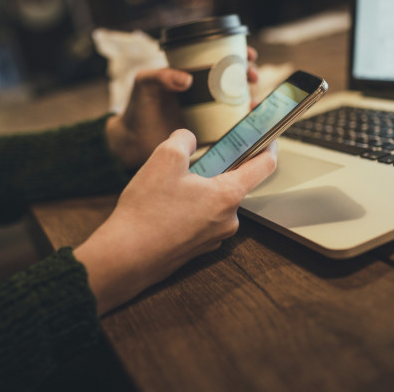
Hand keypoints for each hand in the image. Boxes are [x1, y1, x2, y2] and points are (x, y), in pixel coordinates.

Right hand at [75, 129, 276, 314]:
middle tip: (188, 163)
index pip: (264, 166)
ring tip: (167, 190)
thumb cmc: (147, 210)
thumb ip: (183, 139)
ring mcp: (214, 238)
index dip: (268, 146)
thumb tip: (188, 140)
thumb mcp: (164, 158)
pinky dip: (188, 210)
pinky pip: (200, 221)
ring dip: (197, 191)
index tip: (267, 136)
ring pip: (213, 203)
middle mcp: (228, 220)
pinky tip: (163, 209)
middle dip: (213, 169)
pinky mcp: (198, 249)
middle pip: (232, 184)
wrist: (126, 257)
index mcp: (228, 195)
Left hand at [106, 47, 260, 168]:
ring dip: (252, 100)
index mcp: (193, 75)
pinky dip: (245, 124)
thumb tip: (187, 79)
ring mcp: (209, 113)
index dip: (238, 54)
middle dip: (250, 74)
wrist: (133, 141)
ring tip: (254, 102)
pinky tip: (250, 122)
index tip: (248, 54)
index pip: (220, 59)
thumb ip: (161, 76)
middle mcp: (204, 92)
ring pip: (238, 102)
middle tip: (252, 76)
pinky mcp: (210, 133)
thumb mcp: (145, 83)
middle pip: (235, 79)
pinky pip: (232, 127)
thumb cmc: (138, 107)